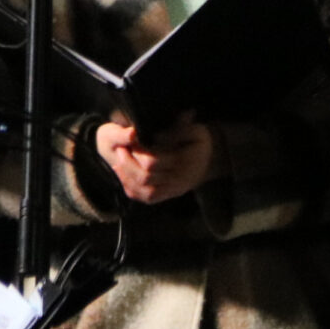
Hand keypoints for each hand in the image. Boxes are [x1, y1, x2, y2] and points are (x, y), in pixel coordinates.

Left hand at [92, 114, 218, 203]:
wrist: (211, 160)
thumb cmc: (200, 142)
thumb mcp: (195, 130)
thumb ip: (177, 131)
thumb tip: (157, 137)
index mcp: (184, 162)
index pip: (153, 162)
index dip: (138, 153)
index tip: (130, 142)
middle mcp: (178, 180)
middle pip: (145, 178)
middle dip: (128, 164)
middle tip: (119, 151)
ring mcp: (173, 190)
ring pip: (145, 191)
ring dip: (128, 179)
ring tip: (118, 164)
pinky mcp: (169, 195)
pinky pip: (148, 198)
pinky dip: (133, 191)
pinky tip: (125, 178)